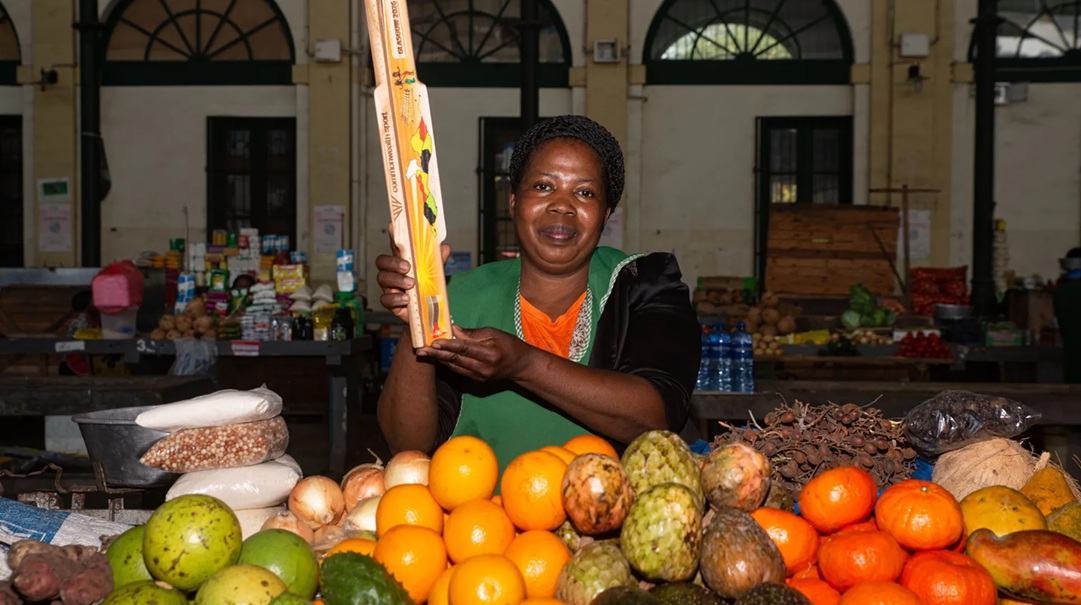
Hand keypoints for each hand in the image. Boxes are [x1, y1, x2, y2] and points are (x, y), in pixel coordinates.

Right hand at [376, 224, 450, 321]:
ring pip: (382, 278)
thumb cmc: (429, 288)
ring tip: (411, 283)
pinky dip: (395, 299)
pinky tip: (406, 299)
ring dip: (396, 280)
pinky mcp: (391, 302)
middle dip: (392, 262)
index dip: (392, 235)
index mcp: (403, 261)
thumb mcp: (436, 272)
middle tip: (407, 267)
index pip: (395, 245)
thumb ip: (438, 260)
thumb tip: (444, 247)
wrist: (429, 312)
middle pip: (382, 261)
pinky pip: (385, 299)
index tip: (392, 226)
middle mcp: (393, 272)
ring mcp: (390, 287)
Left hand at [419, 324, 535, 381]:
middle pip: (456, 360)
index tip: (433, 342)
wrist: (520, 366)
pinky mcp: (476, 380)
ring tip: (424, 353)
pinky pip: (458, 370)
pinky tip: (436, 358)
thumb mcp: (494, 333)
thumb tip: (453, 330)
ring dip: (438, 360)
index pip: (464, 349)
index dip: (448, 346)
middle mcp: (483, 368)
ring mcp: (479, 376)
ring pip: (454, 367)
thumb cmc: (509, 345)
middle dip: (436, 354)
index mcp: (489, 354)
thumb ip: (472, 334)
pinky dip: (447, 363)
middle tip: (420, 350)